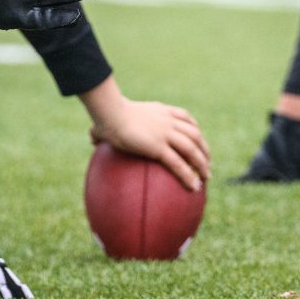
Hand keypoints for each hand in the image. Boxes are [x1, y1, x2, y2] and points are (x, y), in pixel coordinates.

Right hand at [90, 97, 210, 192]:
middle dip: (205, 147)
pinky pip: (179, 164)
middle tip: (208, 161)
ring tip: (207, 176)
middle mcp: (167, 121)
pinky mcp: (159, 147)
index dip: (194, 127)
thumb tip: (91, 136)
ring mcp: (165, 133)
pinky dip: (189, 175)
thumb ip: (103, 129)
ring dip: (203, 162)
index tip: (198, 137)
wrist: (110, 113)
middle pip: (194, 132)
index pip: (184, 117)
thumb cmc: (105, 115)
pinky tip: (195, 187)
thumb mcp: (108, 120)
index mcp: (159, 111)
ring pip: (192, 148)